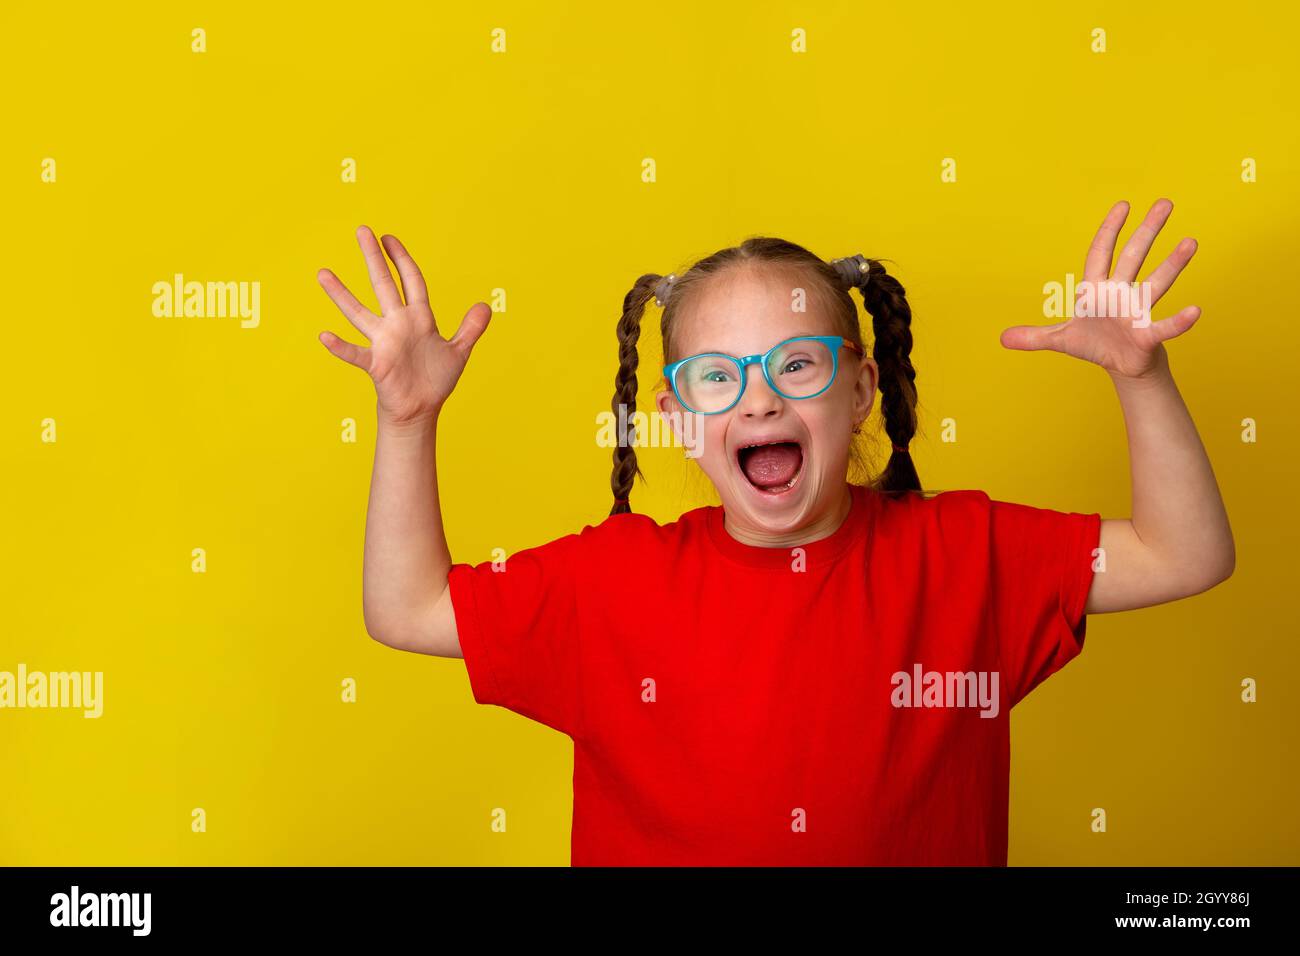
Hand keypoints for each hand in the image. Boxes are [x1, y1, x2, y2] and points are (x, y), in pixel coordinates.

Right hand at [317, 226, 490, 426]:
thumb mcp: (459, 351)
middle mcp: (398, 324)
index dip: (402, 259)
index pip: (411, 280)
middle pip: (384, 285)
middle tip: (362, 230)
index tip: (389, 239)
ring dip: (341, 295)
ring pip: (359, 313)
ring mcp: (384, 342)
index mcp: (419, 318)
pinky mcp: (376, 364)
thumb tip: (485, 305)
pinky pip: (355, 354)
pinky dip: (341, 347)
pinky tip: (325, 337)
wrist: (421, 408)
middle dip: (374, 258)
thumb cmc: (435, 379)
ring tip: (323, 273)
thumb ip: (471, 328)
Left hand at [1000, 198, 1200, 380]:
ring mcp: (1136, 312)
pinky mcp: (1148, 335)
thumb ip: (1034, 337)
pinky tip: (1195, 311)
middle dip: (1147, 231)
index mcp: (1096, 291)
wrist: (1121, 365)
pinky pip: (1165, 326)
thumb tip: (1001, 338)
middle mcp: (1120, 294)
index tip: (1123, 205)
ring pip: (1156, 283)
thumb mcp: (1060, 340)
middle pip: (1133, 258)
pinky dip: (1179, 321)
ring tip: (1191, 242)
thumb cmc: (1095, 344)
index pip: (1099, 254)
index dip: (1108, 230)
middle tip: (1166, 203)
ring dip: (1173, 264)